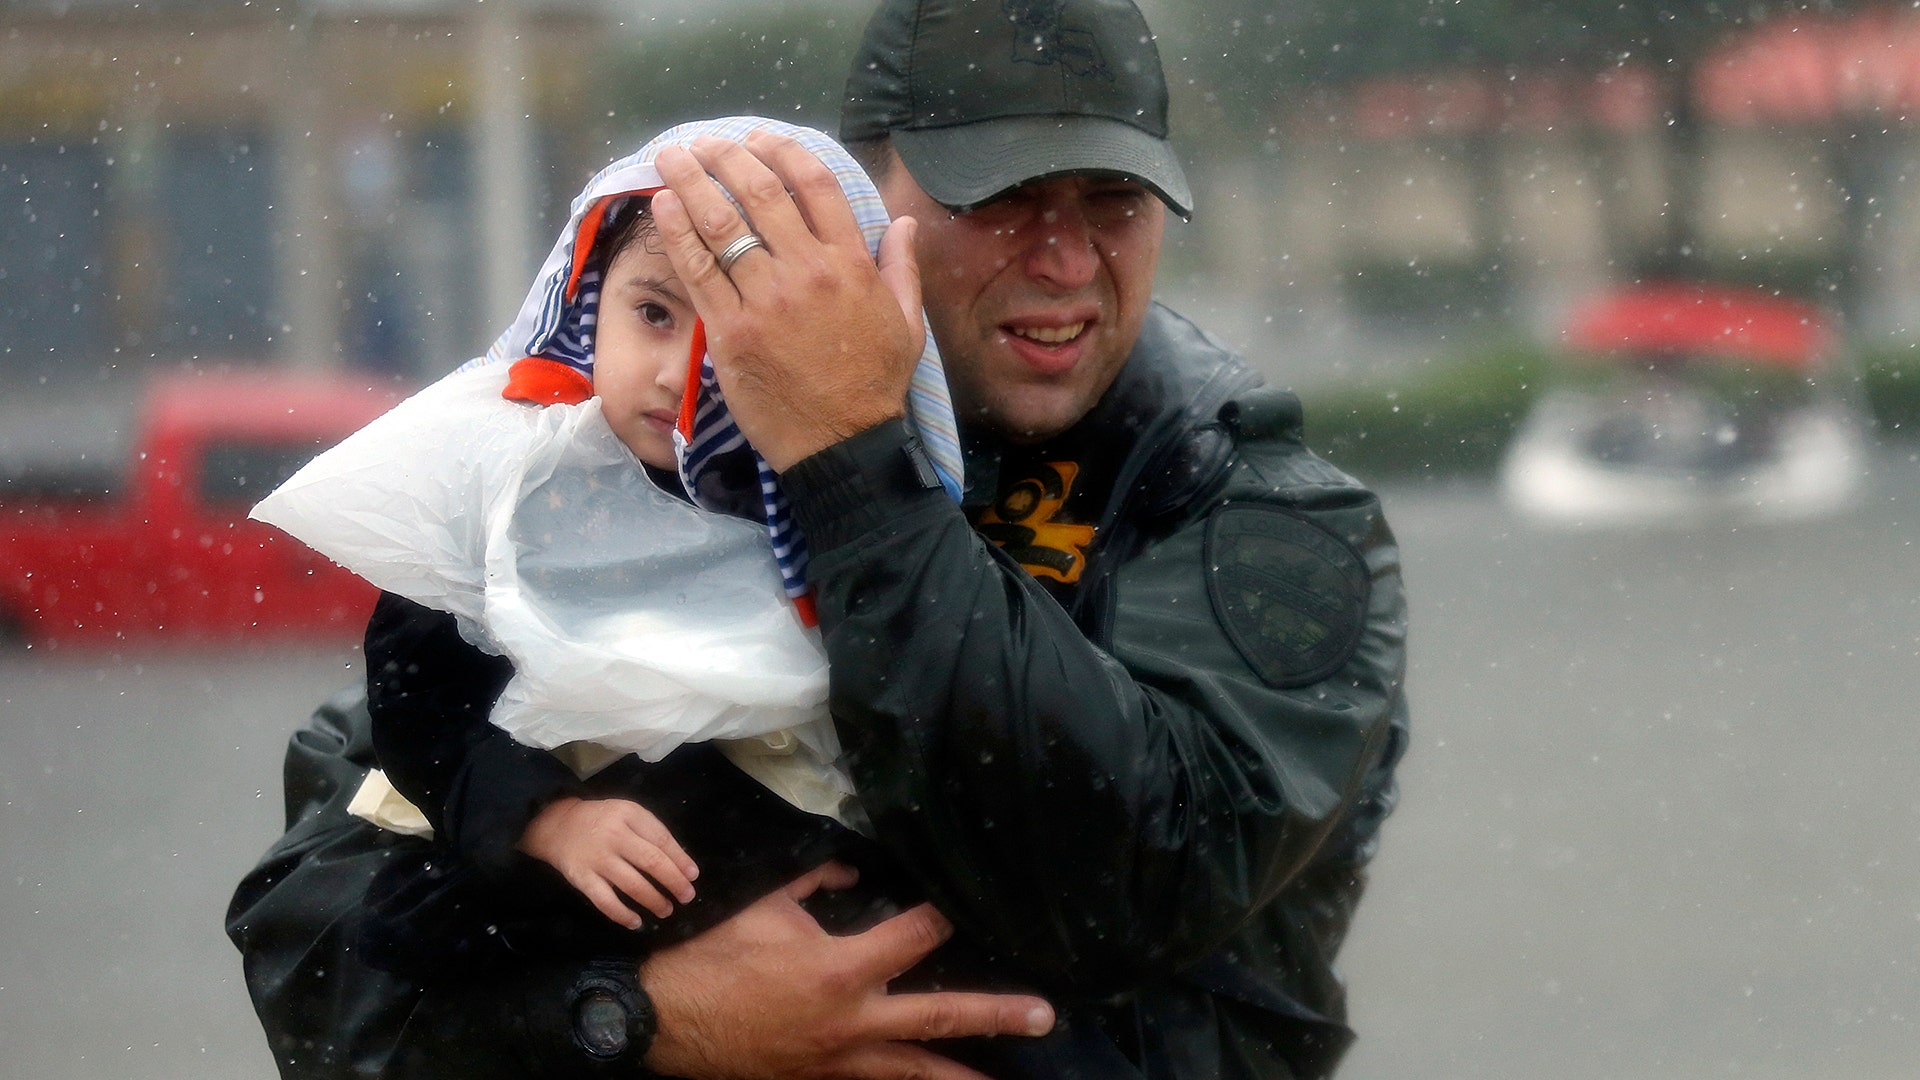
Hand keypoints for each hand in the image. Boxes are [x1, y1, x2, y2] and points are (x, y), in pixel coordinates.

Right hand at [518, 796, 698, 927]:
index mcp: (628, 814)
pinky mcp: (581, 877)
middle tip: (686, 897)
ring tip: (666, 910)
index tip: (693, 876)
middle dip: (673, 882)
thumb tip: (680, 863)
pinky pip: (604, 900)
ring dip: (653, 900)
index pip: (661, 839)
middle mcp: (613, 835)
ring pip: (632, 884)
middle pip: (651, 861)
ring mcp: (596, 857)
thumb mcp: (627, 813)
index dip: (680, 859)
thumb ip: (651, 832)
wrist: (557, 825)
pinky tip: (636, 922)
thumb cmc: (602, 821)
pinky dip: (621, 914)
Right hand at [640, 862, 1054, 1079]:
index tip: (967, 904)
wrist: (663, 1023)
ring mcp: (839, 1060)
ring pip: (915, 1070)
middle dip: (995, 1013)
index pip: (915, 936)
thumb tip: (850, 873)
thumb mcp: (766, 907)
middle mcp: (853, 1020)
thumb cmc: (713, 958)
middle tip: (1043, 1016)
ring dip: (963, 1077)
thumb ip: (816, 887)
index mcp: (841, 969)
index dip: (944, 916)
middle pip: (939, 1015)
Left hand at [651, 130, 923, 470]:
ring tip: (671, 157)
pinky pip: (698, 270)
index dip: (783, 152)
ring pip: (722, 224)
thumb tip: (902, 223)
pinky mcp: (730, 330)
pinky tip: (663, 205)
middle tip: (703, 142)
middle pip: (760, 193)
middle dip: (726, 156)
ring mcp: (765, 300)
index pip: (815, 185)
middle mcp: (807, 272)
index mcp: (850, 264)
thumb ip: (901, 267)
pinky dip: (677, 232)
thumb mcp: (906, 323)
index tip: (759, 138)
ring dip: (691, 181)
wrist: (840, 444)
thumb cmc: (873, 385)